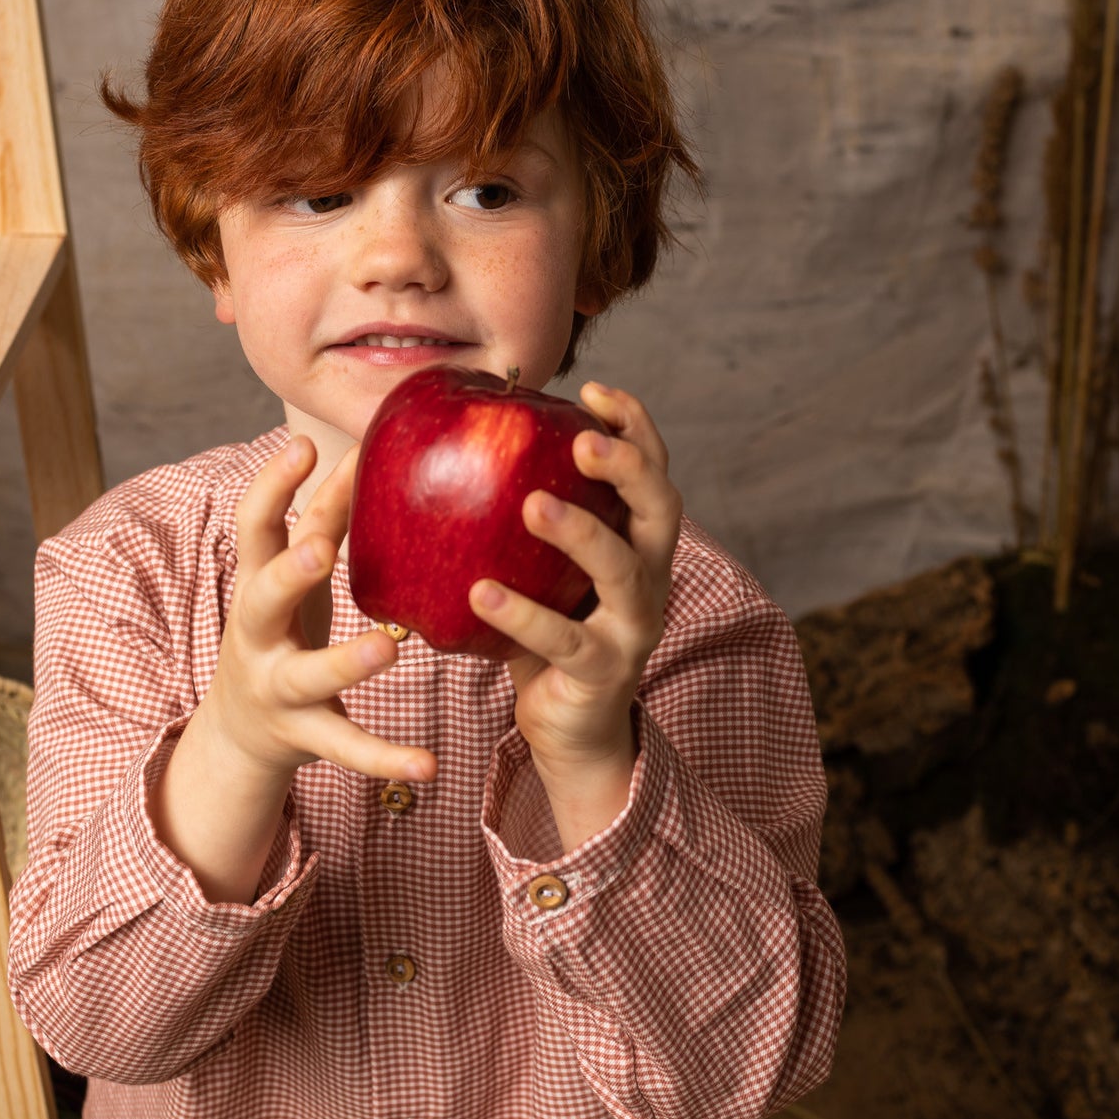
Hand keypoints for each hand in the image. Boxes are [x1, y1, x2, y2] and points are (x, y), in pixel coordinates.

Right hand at [198, 437, 435, 784]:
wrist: (239, 730)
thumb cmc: (280, 627)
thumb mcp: (292, 574)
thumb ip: (324, 517)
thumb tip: (364, 444)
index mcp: (255, 585)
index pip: (253, 528)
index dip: (271, 487)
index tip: (300, 446)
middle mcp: (256, 636)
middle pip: (260, 599)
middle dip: (288, 573)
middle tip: (320, 550)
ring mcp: (278, 689)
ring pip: (307, 676)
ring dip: (346, 661)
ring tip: (389, 646)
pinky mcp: (305, 736)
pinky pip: (348, 748)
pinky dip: (386, 758)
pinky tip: (429, 765)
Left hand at [467, 382, 681, 788]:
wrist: (571, 727)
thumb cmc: (549, 632)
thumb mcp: (545, 569)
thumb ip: (525, 518)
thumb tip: (457, 442)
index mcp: (638, 542)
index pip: (652, 471)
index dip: (633, 427)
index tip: (591, 391)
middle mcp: (650, 578)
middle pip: (661, 510)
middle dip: (628, 467)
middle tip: (581, 441)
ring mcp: (632, 627)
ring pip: (623, 571)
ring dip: (580, 532)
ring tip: (532, 505)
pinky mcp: (602, 672)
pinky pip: (565, 640)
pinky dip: (523, 614)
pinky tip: (481, 593)